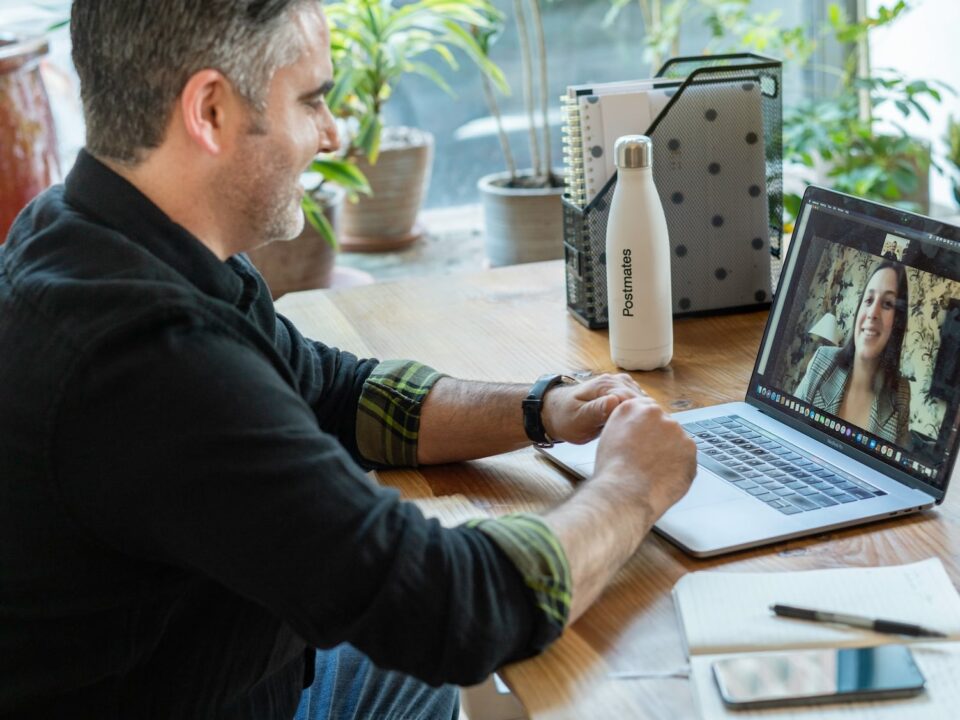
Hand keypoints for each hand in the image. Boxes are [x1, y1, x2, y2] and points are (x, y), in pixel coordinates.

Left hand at [541, 373, 646, 443]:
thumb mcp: (578, 418)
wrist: (556, 412)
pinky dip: (640, 414)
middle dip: (644, 418)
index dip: (640, 418)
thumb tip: (615, 401)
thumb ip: (596, 410)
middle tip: (643, 439)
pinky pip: (638, 402)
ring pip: (642, 401)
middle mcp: (615, 381)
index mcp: (605, 385)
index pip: (634, 400)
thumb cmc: (565, 417)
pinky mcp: (621, 392)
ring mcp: (620, 385)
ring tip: (641, 434)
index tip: (642, 435)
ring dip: (643, 416)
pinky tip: (636, 427)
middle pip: (641, 400)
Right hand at [592, 397, 696, 521]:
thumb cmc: (613, 471)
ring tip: (653, 471)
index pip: (647, 410)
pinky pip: (686, 457)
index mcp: (633, 408)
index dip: (646, 428)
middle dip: (660, 440)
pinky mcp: (690, 448)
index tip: (646, 440)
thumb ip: (626, 425)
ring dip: (670, 453)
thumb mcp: (609, 436)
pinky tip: (664, 476)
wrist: (625, 492)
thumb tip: (638, 429)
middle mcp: (656, 414)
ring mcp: (676, 430)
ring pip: (677, 441)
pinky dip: (679, 467)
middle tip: (648, 459)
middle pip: (664, 424)